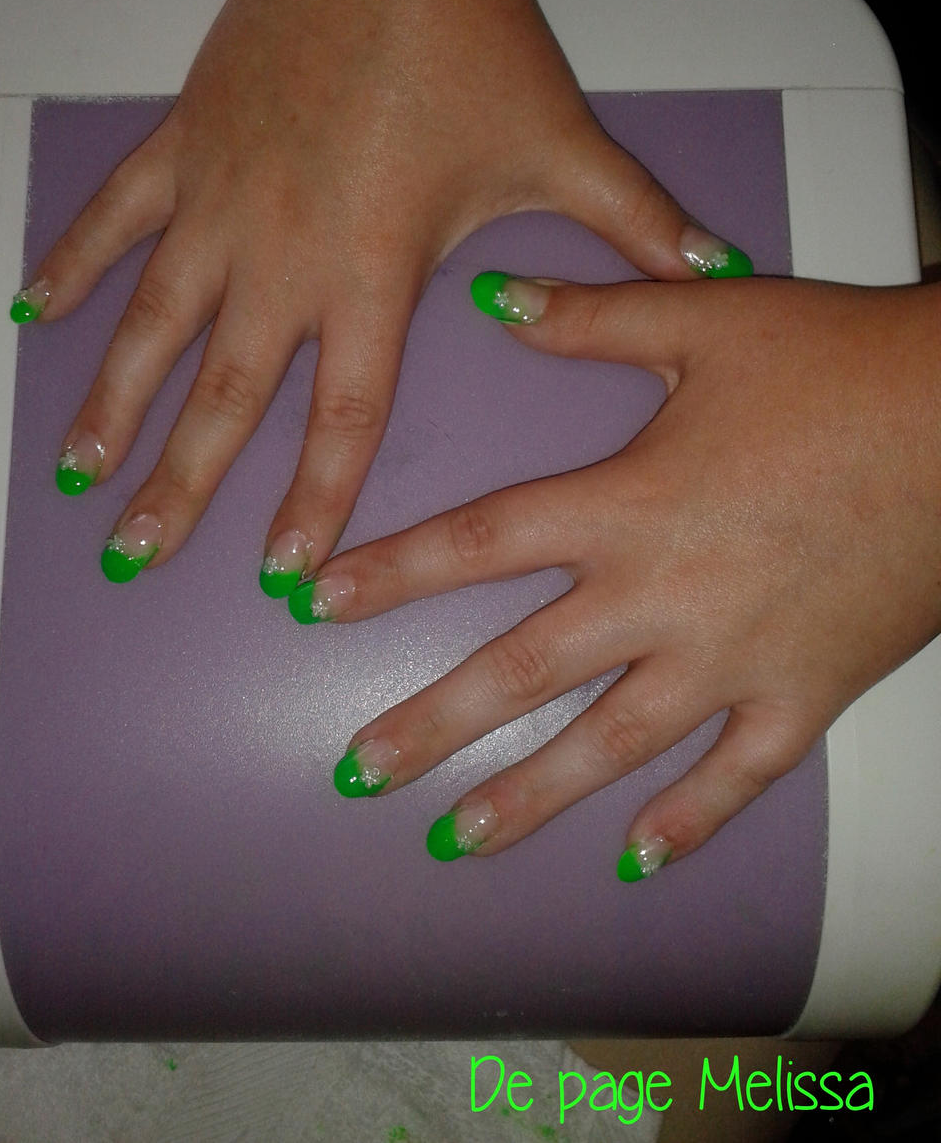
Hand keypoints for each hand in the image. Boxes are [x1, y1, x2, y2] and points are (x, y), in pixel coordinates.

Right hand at [9, 0, 733, 584]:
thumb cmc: (476, 42)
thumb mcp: (564, 148)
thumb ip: (638, 229)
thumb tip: (723, 272)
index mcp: (374, 274)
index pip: (343, 418)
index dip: (316, 503)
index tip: (285, 575)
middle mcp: (285, 256)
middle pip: (225, 397)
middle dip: (183, 487)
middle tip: (140, 557)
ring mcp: (223, 201)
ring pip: (152, 324)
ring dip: (113, 404)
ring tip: (80, 473)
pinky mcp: (185, 146)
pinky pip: (115, 217)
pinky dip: (72, 262)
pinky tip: (31, 311)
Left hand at [302, 274, 940, 875]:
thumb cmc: (842, 365)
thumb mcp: (707, 322)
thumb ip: (590, 319)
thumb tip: (493, 298)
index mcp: (628, 503)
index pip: (479, 543)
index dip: (389, 573)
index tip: (314, 604)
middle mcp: (665, 596)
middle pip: (523, 671)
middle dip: (431, 724)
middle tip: (358, 773)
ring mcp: (735, 659)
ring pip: (611, 745)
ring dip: (527, 796)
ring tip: (455, 838)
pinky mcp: (806, 694)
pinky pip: (736, 776)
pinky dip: (689, 821)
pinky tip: (636, 858)